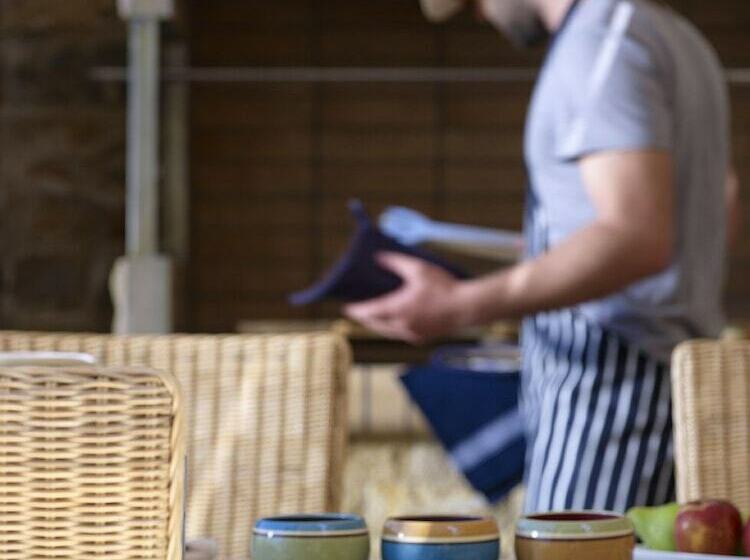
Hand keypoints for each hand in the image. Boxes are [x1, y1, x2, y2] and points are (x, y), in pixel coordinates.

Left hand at [343, 252, 467, 343]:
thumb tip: (379, 258)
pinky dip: (393, 328)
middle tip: (359, 310)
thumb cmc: (444, 287)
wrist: (467, 307)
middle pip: (375, 325)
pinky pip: (401, 335)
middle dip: (366, 318)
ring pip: (387, 332)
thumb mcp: (418, 269)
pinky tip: (396, 320)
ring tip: (374, 315)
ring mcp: (412, 334)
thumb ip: (396, 263)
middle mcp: (402, 326)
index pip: (369, 312)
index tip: (347, 308)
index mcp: (398, 309)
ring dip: (379, 324)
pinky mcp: (421, 339)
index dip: (356, 311)